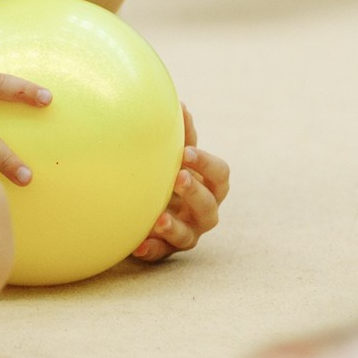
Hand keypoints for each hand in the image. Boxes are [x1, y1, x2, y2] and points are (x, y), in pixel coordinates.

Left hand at [132, 104, 227, 262]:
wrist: (149, 203)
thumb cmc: (169, 174)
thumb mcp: (175, 156)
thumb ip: (181, 135)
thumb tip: (180, 103)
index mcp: (210, 186)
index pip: (221, 175)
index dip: (206, 164)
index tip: (185, 153)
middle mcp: (203, 212)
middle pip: (210, 207)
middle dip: (195, 192)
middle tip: (177, 178)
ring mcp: (187, 234)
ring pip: (189, 237)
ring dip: (174, 227)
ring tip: (158, 219)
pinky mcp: (166, 250)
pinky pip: (161, 254)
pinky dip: (151, 249)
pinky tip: (137, 244)